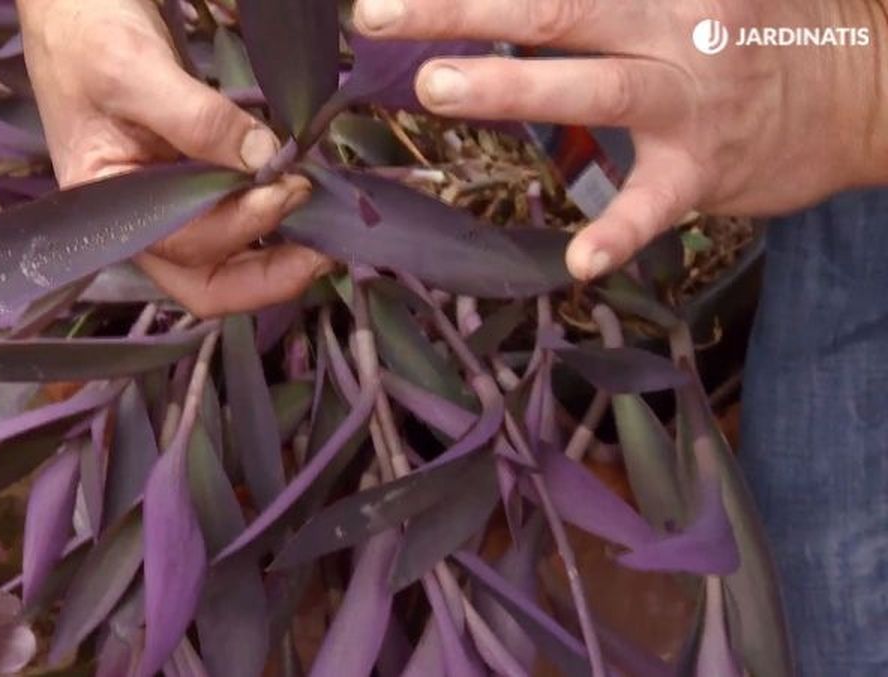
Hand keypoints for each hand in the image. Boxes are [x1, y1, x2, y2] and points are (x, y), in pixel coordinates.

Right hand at [18, 0, 330, 315]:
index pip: (183, 248)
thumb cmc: (84, 32)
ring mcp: (164, 199)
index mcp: (108, 206)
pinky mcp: (188, 175)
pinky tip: (299, 197)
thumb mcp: (134, 71)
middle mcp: (137, 217)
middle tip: (323, 249)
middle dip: (266, 276)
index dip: (242, 228)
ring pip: (224, 257)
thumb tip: (265, 159)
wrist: (70, 0)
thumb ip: (198, 120)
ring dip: (274, 251)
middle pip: (205, 279)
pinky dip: (268, 214)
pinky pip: (231, 212)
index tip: (288, 185)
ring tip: (322, 226)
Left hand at [353, 0, 887, 278]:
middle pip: (552, 8)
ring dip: (510, 86)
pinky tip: (579, 261)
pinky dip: (618, 233)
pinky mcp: (704, 172)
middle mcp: (671, 26)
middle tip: (375, 13)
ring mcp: (689, 100)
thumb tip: (517, 6)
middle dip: (458, 10)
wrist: (867, 85)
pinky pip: (653, 206)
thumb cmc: (757, 26)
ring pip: (591, 87)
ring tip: (436, 86)